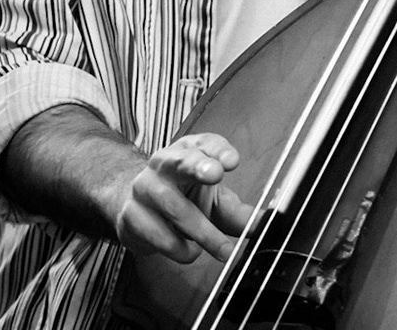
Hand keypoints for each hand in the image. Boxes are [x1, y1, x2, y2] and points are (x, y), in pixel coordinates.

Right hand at [111, 132, 254, 263]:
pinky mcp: (130, 216)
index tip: (232, 161)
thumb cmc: (182, 199)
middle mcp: (164, 165)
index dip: (218, 150)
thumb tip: (267, 224)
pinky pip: (156, 233)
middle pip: (180, 161)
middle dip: (197, 165)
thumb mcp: (214, 202)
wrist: (136, 209)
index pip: (204, 143)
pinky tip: (189, 252)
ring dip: (201, 231)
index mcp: (188, 152)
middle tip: (215, 174)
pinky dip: (178, 247)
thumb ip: (240, 214)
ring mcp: (143, 188)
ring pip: (172, 206)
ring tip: (222, 249)